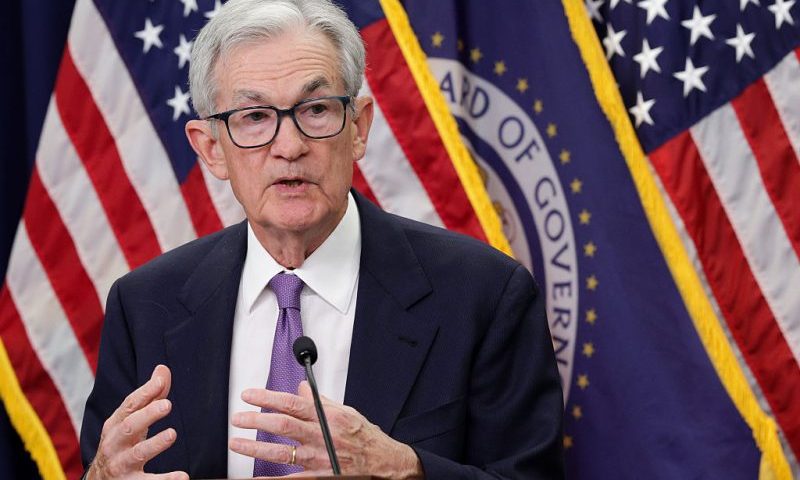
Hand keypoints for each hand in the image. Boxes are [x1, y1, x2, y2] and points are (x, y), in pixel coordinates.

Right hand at [87, 365, 187, 479]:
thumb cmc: (121, 445)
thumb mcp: (131, 421)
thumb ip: (150, 397)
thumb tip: (162, 369)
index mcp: (115, 425)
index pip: (129, 406)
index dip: (144, 393)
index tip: (160, 382)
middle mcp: (114, 444)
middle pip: (129, 427)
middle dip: (147, 415)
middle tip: (167, 404)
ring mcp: (120, 465)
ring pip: (137, 454)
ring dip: (154, 444)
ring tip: (172, 434)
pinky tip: (182, 476)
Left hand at [230, 382, 422, 478]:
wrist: (385, 465)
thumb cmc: (367, 439)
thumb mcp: (347, 412)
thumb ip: (321, 402)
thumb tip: (301, 389)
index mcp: (327, 417)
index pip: (292, 403)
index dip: (267, 398)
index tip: (250, 395)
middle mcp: (321, 437)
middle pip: (282, 426)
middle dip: (256, 420)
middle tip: (238, 417)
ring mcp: (319, 459)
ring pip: (281, 453)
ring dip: (255, 448)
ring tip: (237, 443)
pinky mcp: (320, 476)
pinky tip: (255, 479)